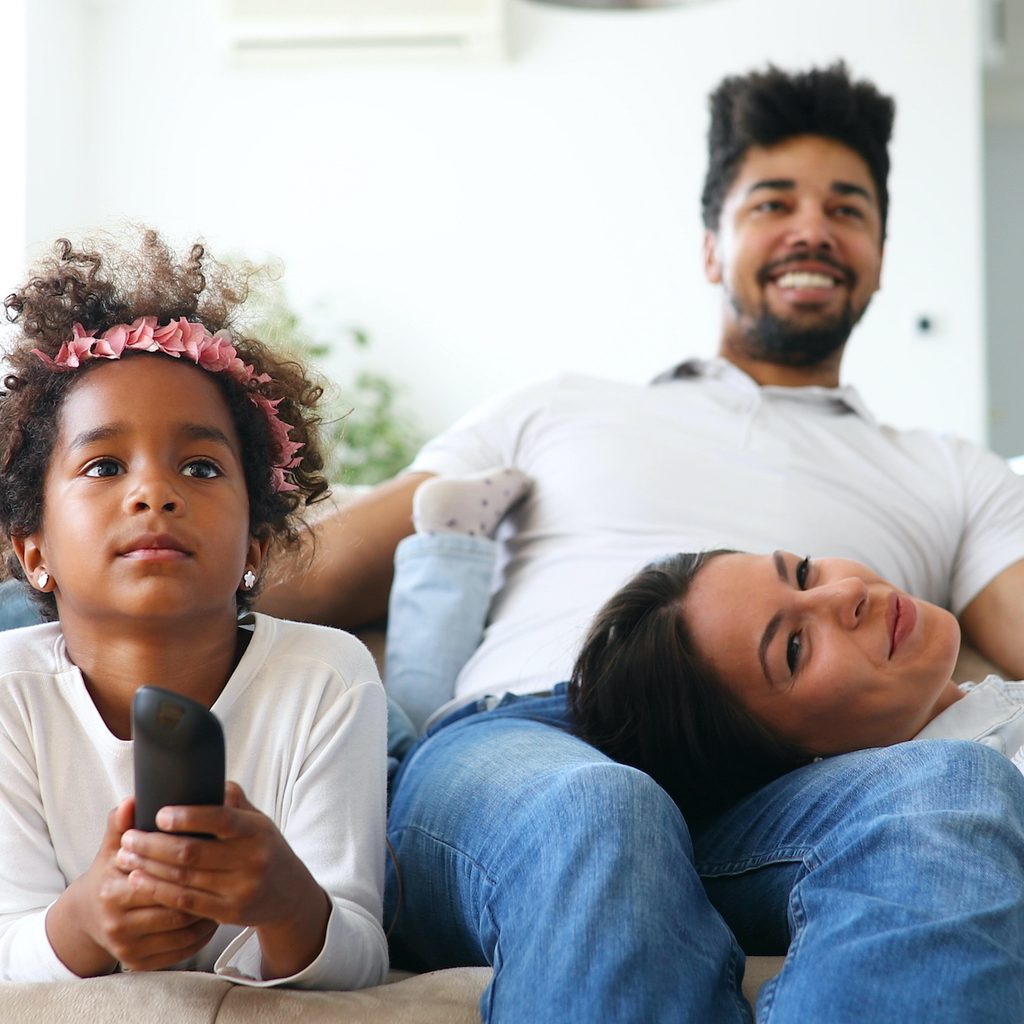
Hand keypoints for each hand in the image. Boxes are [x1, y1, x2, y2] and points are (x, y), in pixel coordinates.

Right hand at [47, 797, 217, 975]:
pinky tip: (214, 916)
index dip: (190, 868)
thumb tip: (131, 800)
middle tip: (231, 874)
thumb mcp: (112, 846)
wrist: (88, 914)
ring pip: (183, 933)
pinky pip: (180, 951)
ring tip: (227, 893)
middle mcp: (116, 924)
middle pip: (175, 909)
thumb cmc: (111, 872)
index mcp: (112, 891)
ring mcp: (127, 948)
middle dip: (205, 892)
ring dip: (209, 915)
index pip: (162, 880)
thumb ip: (121, 823)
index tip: (216, 853)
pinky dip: (201, 935)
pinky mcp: (137, 963)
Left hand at [117, 782, 329, 978]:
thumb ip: (232, 801)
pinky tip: (139, 880)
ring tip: (125, 856)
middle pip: (193, 853)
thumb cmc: (264, 848)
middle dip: (154, 845)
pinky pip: (186, 902)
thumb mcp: (258, 821)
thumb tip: (201, 779)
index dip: (188, 817)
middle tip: (128, 837)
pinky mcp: (229, 913)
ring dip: (149, 867)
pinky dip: (158, 890)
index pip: (221, 819)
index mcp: (258, 830)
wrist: (290, 894)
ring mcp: (240, 889)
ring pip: (184, 878)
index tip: (159, 814)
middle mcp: (252, 860)